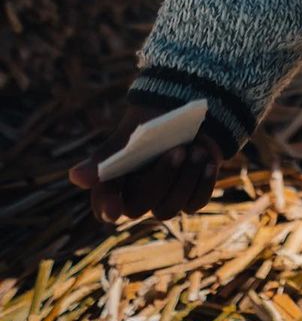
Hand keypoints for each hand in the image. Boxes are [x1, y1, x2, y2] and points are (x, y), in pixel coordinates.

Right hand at [69, 106, 221, 222]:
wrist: (188, 110)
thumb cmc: (152, 120)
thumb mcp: (129, 133)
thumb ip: (105, 156)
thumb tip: (75, 177)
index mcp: (117, 180)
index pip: (104, 203)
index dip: (106, 207)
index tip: (114, 210)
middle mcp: (138, 195)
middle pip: (139, 207)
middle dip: (161, 178)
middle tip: (178, 150)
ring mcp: (164, 197)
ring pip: (168, 209)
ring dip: (185, 180)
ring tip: (197, 150)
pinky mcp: (189, 196)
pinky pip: (195, 203)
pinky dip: (202, 183)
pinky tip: (208, 163)